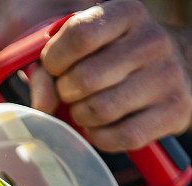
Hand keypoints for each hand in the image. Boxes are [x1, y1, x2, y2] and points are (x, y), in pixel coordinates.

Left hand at [31, 0, 191, 151]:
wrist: (179, 70)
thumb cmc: (118, 59)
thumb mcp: (88, 46)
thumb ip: (51, 67)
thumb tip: (40, 105)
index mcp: (127, 13)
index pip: (79, 35)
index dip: (55, 60)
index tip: (55, 69)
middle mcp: (151, 42)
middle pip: (85, 79)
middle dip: (67, 93)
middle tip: (72, 95)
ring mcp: (166, 77)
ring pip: (100, 110)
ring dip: (82, 118)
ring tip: (87, 110)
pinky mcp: (173, 111)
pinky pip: (121, 136)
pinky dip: (101, 138)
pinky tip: (102, 128)